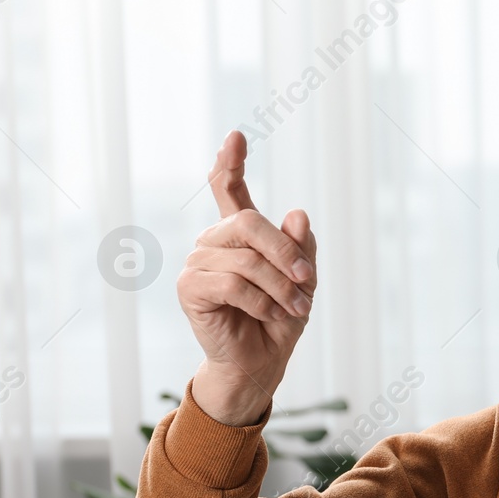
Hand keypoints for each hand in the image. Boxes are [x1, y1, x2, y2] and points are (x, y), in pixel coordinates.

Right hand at [178, 131, 317, 425]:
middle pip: (248, 224)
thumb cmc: (281, 319)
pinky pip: (233, 284)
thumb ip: (300, 249)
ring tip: (296, 308)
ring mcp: (198, 263)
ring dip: (280, 287)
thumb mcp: (302, 281)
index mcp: (239, 235)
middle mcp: (213, 242)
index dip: (230, 163)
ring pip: (246, 260)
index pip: (229, 190)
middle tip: (308, 279)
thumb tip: (297, 214)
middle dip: (285, 252)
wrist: (260, 362)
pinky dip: (262, 302)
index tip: (236, 136)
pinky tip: (272, 315)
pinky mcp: (190, 288)